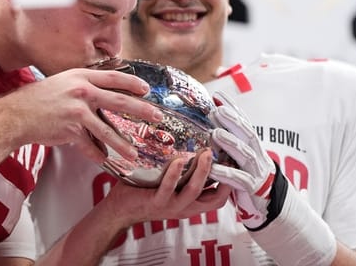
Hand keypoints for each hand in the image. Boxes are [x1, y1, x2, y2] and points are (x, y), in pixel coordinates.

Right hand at [8, 68, 162, 163]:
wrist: (15, 114)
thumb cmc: (39, 99)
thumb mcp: (63, 82)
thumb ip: (84, 85)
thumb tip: (104, 92)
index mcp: (81, 76)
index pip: (114, 78)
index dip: (133, 83)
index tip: (147, 90)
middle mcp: (81, 92)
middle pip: (119, 101)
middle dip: (142, 110)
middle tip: (156, 116)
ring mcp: (76, 111)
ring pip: (107, 130)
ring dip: (122, 144)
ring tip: (133, 153)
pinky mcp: (70, 130)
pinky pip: (89, 146)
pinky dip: (97, 156)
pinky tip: (105, 161)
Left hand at [104, 149, 231, 224]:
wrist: (119, 209)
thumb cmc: (145, 191)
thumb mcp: (171, 185)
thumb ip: (184, 173)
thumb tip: (194, 147)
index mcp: (191, 204)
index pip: (219, 198)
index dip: (232, 184)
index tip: (236, 163)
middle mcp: (185, 207)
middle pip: (214, 198)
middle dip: (223, 177)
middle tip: (226, 154)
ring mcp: (171, 206)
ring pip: (193, 191)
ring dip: (201, 172)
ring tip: (206, 153)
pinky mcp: (155, 202)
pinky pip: (168, 188)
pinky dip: (174, 173)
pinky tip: (177, 160)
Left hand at [207, 91, 285, 229]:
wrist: (268, 204)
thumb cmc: (247, 176)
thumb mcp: (239, 157)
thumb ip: (228, 141)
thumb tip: (211, 119)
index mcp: (252, 145)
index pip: (244, 122)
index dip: (233, 108)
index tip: (218, 95)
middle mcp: (256, 154)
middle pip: (247, 133)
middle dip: (233, 121)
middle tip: (217, 110)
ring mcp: (256, 171)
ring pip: (244, 154)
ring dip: (230, 143)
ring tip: (215, 133)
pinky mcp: (252, 188)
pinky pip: (239, 179)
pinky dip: (226, 173)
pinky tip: (212, 168)